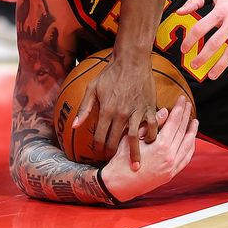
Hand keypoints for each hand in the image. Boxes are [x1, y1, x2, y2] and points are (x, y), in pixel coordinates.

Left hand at [73, 51, 156, 169]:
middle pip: (115, 142)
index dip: (98, 149)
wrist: (132, 61)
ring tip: (135, 166)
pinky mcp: (149, 108)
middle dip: (112, 154)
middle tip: (112, 161)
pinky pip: (153, 127)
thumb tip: (74, 126)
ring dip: (134, 154)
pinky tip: (149, 143)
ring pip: (135, 140)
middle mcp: (121, 115)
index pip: (100, 138)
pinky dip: (152, 137)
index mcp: (106, 111)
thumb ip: (84, 108)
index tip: (98, 154)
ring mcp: (137, 112)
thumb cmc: (110, 73)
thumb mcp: (92, 88)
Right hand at [101, 96, 197, 201]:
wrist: (120, 184)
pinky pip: (186, 158)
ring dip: (192, 132)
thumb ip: (151, 124)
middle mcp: (170, 155)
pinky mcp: (171, 174)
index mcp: (161, 145)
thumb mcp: (133, 138)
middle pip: (182, 131)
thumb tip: (164, 111)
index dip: (179, 109)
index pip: (174, 122)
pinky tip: (191, 141)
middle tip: (188, 104)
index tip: (182, 99)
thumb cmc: (123, 159)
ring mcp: (172, 166)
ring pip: (188, 145)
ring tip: (194, 121)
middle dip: (186, 116)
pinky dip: (190, 148)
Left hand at [178, 0, 227, 79]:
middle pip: (215, 43)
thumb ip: (195, 1)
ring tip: (211, 75)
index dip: (190, 40)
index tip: (184, 49)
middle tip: (194, 65)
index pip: (201, 28)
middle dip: (203, 57)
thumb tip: (179, 11)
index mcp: (220, 11)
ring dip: (220, 66)